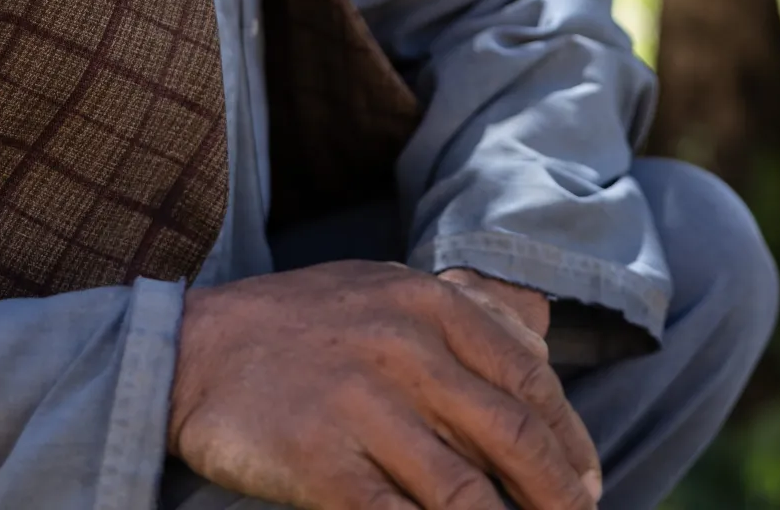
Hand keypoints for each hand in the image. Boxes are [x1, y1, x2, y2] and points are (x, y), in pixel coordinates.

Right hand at [169, 260, 600, 509]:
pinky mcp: (321, 463)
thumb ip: (455, 318)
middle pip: (512, 437)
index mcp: (428, 304)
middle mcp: (404, 349)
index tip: (588, 482)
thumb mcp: (382, 291)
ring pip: (465, 494)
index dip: (571, 440)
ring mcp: (362, 408)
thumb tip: (538, 352)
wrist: (192, 348)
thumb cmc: (297, 326)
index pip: (529, 378)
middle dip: (559, 495)